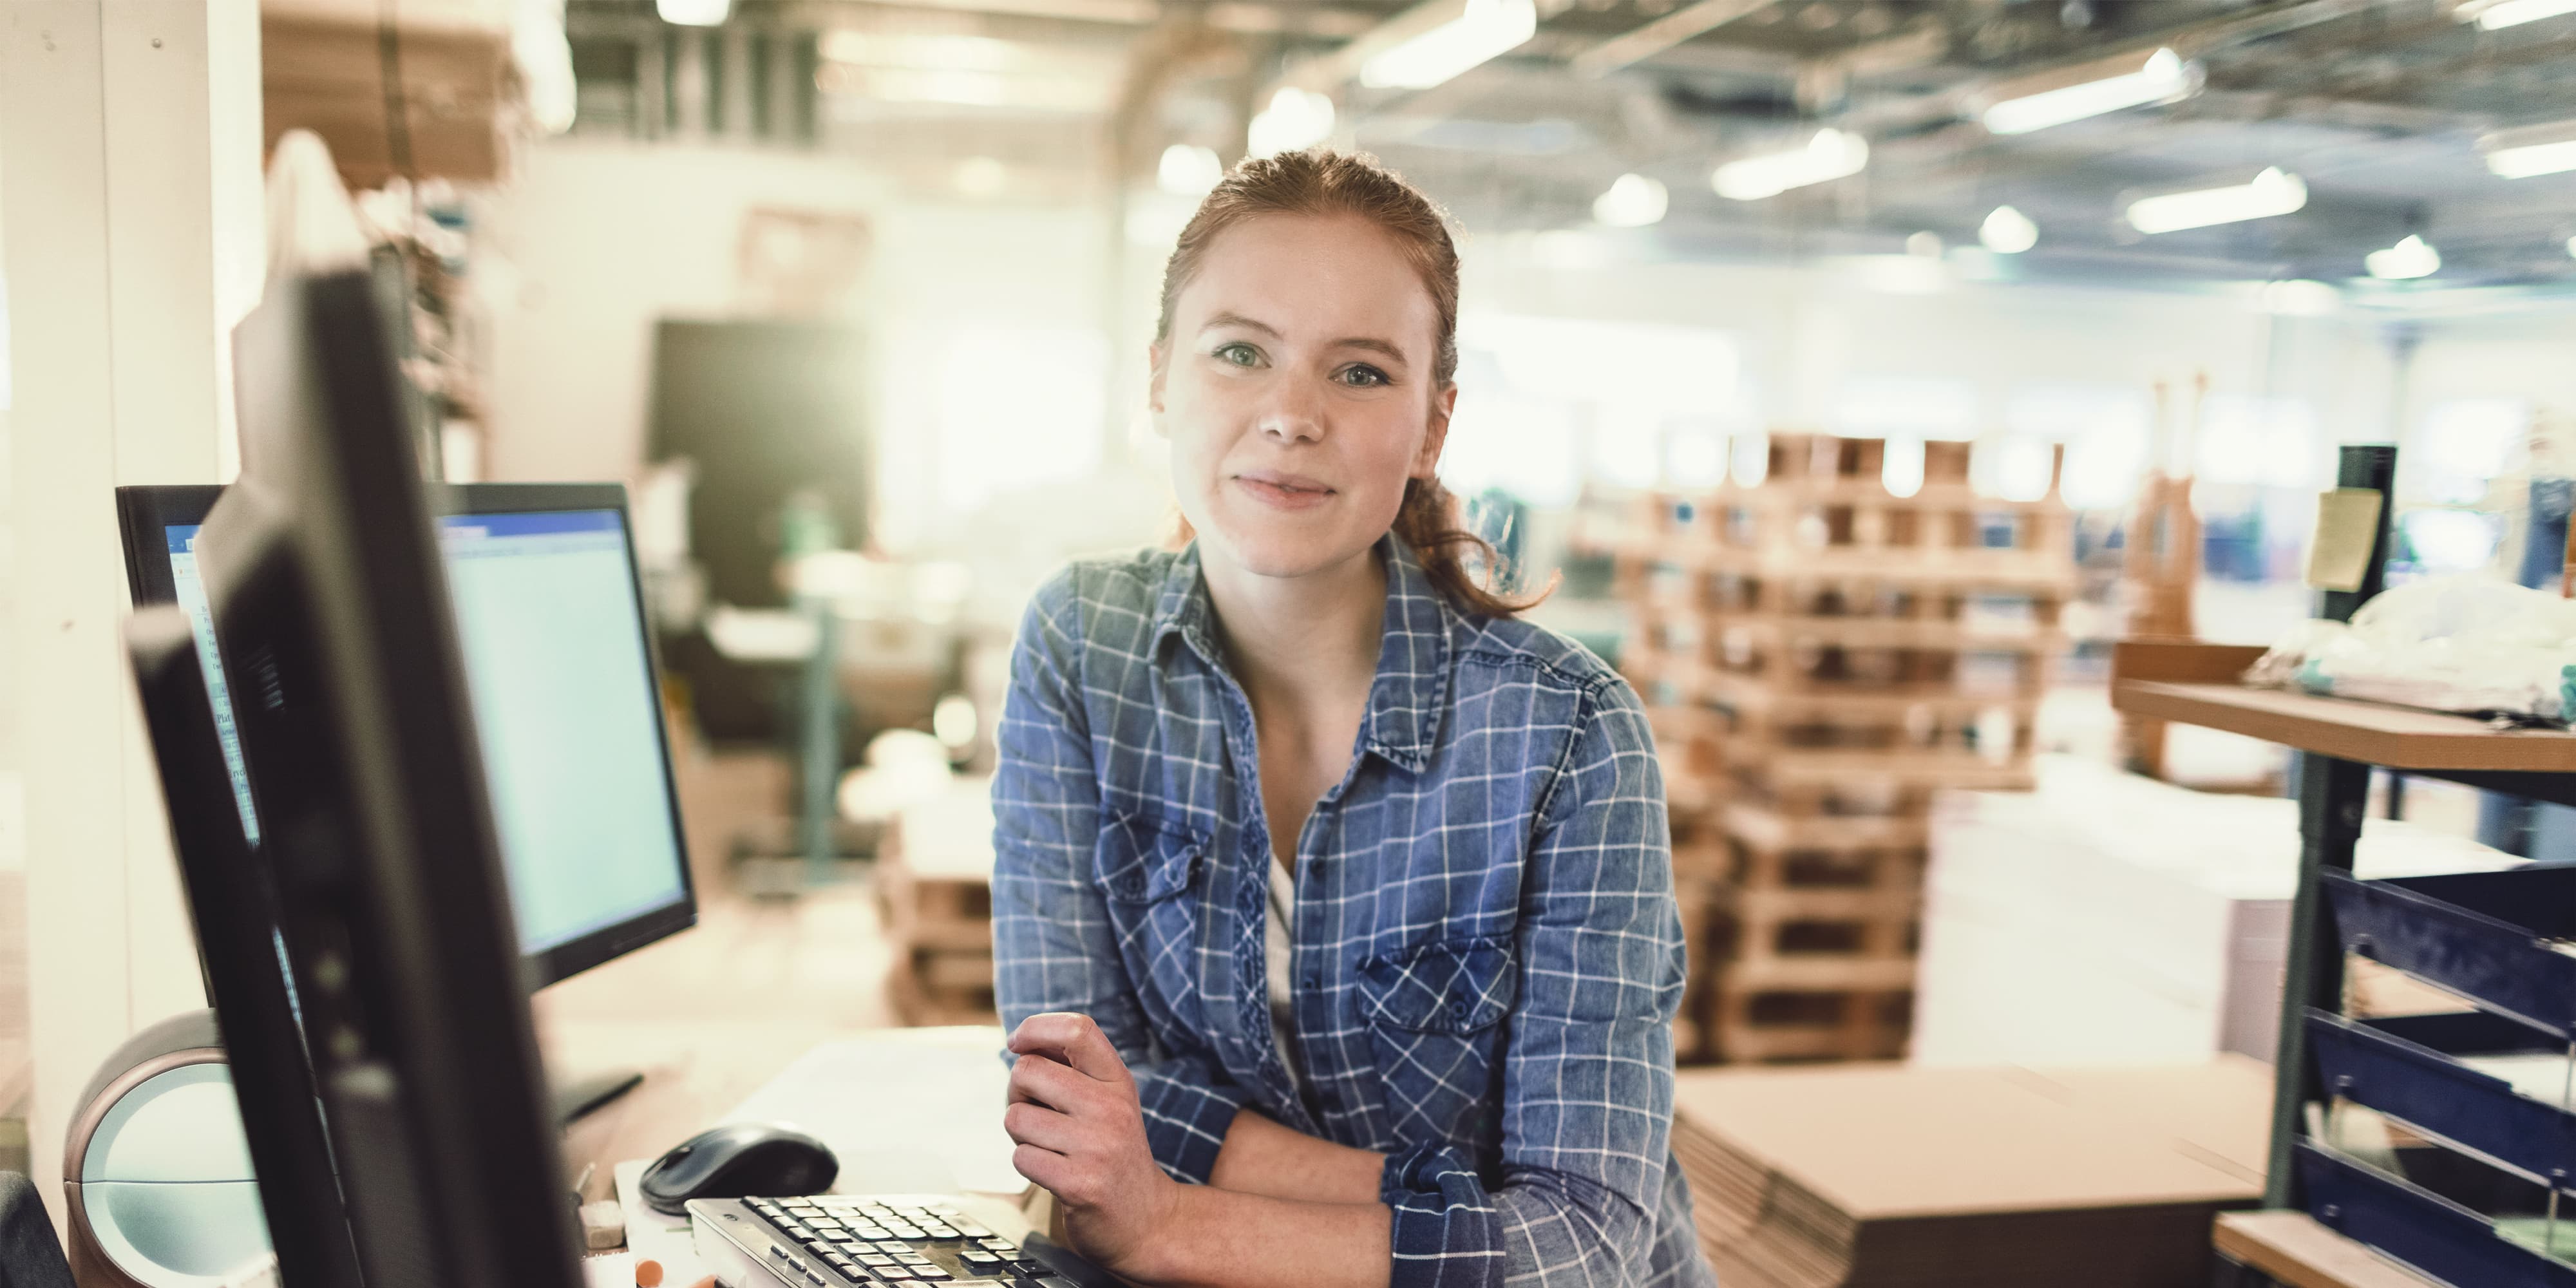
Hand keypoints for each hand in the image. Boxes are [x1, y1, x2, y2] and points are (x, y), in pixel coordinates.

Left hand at [1004, 1012, 1182, 1275]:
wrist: (1148, 1221)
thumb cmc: (1112, 1155)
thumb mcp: (1108, 1104)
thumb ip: (1072, 1072)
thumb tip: (1022, 1043)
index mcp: (1118, 1082)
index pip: (1078, 1030)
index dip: (1036, 1027)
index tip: (1018, 1042)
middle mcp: (1112, 1108)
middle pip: (1028, 1070)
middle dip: (1017, 1092)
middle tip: (1035, 1113)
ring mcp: (1098, 1146)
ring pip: (1017, 1117)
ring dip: (1020, 1135)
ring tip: (1049, 1147)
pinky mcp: (1080, 1184)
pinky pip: (1021, 1157)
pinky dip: (1027, 1164)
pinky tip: (1053, 1172)